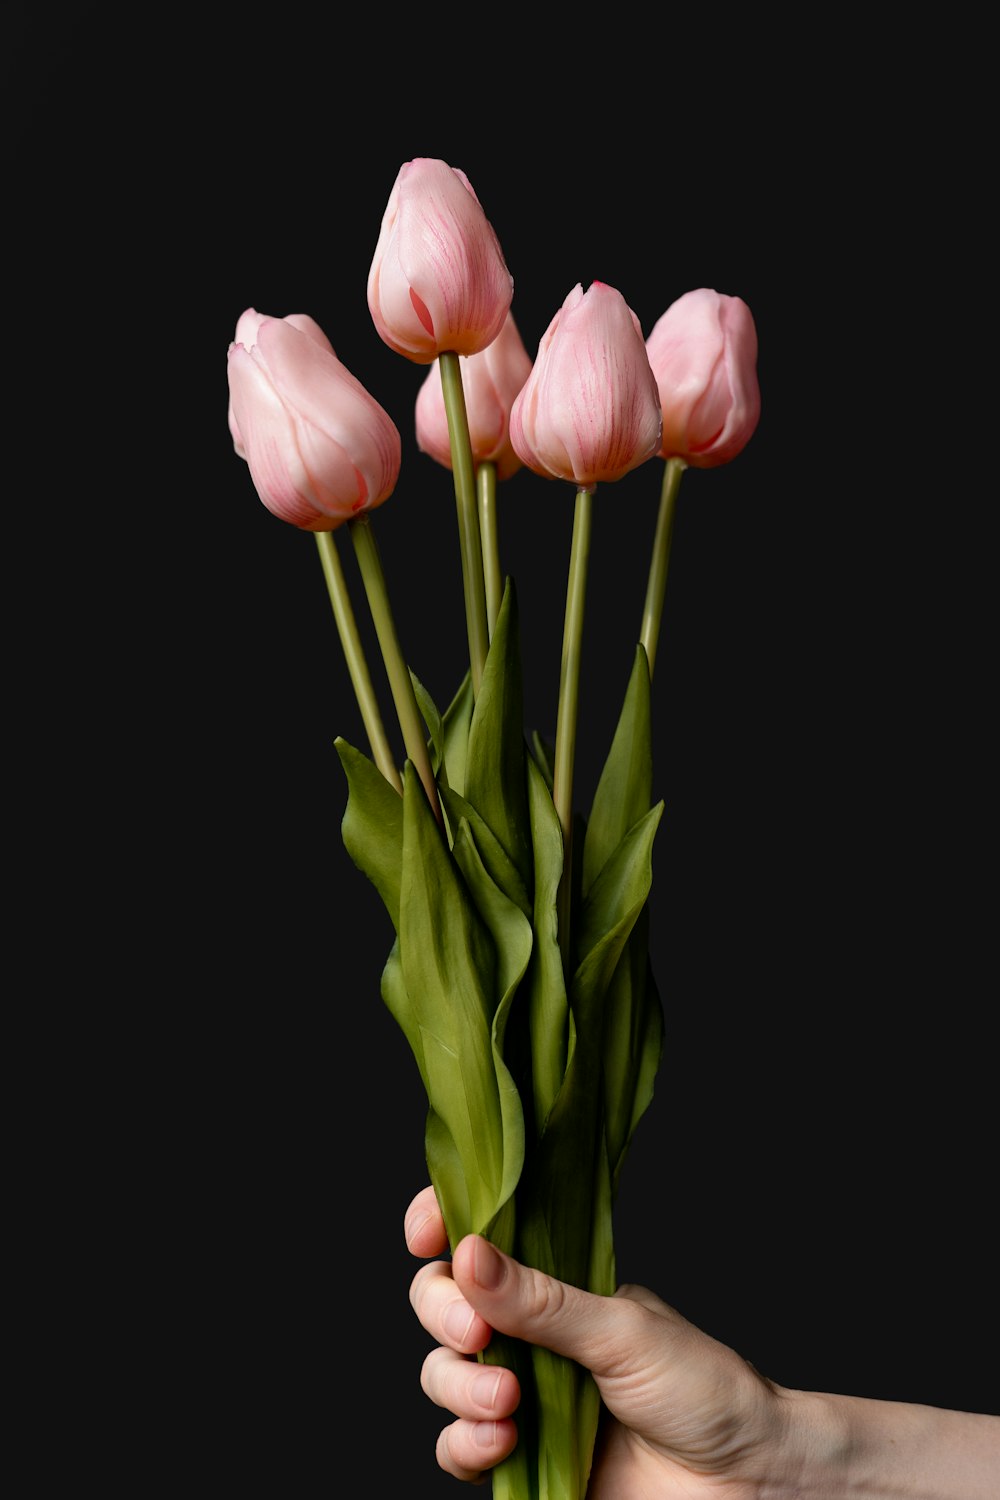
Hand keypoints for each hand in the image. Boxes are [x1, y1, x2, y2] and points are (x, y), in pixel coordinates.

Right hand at [403, 1185, 782, 1494]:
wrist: (742, 1481)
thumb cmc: (703, 1389)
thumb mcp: (622, 1330)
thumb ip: (541, 1300)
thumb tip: (467, 1253)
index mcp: (555, 1282)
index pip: (480, 1237)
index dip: (441, 1225)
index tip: (426, 1233)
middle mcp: (529, 1332)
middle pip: (442, 1302)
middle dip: (442, 1310)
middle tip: (475, 1330)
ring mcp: (520, 1395)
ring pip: (441, 1374)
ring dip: (457, 1385)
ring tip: (507, 1401)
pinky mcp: (519, 1459)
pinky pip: (457, 1447)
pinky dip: (465, 1443)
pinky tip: (500, 1443)